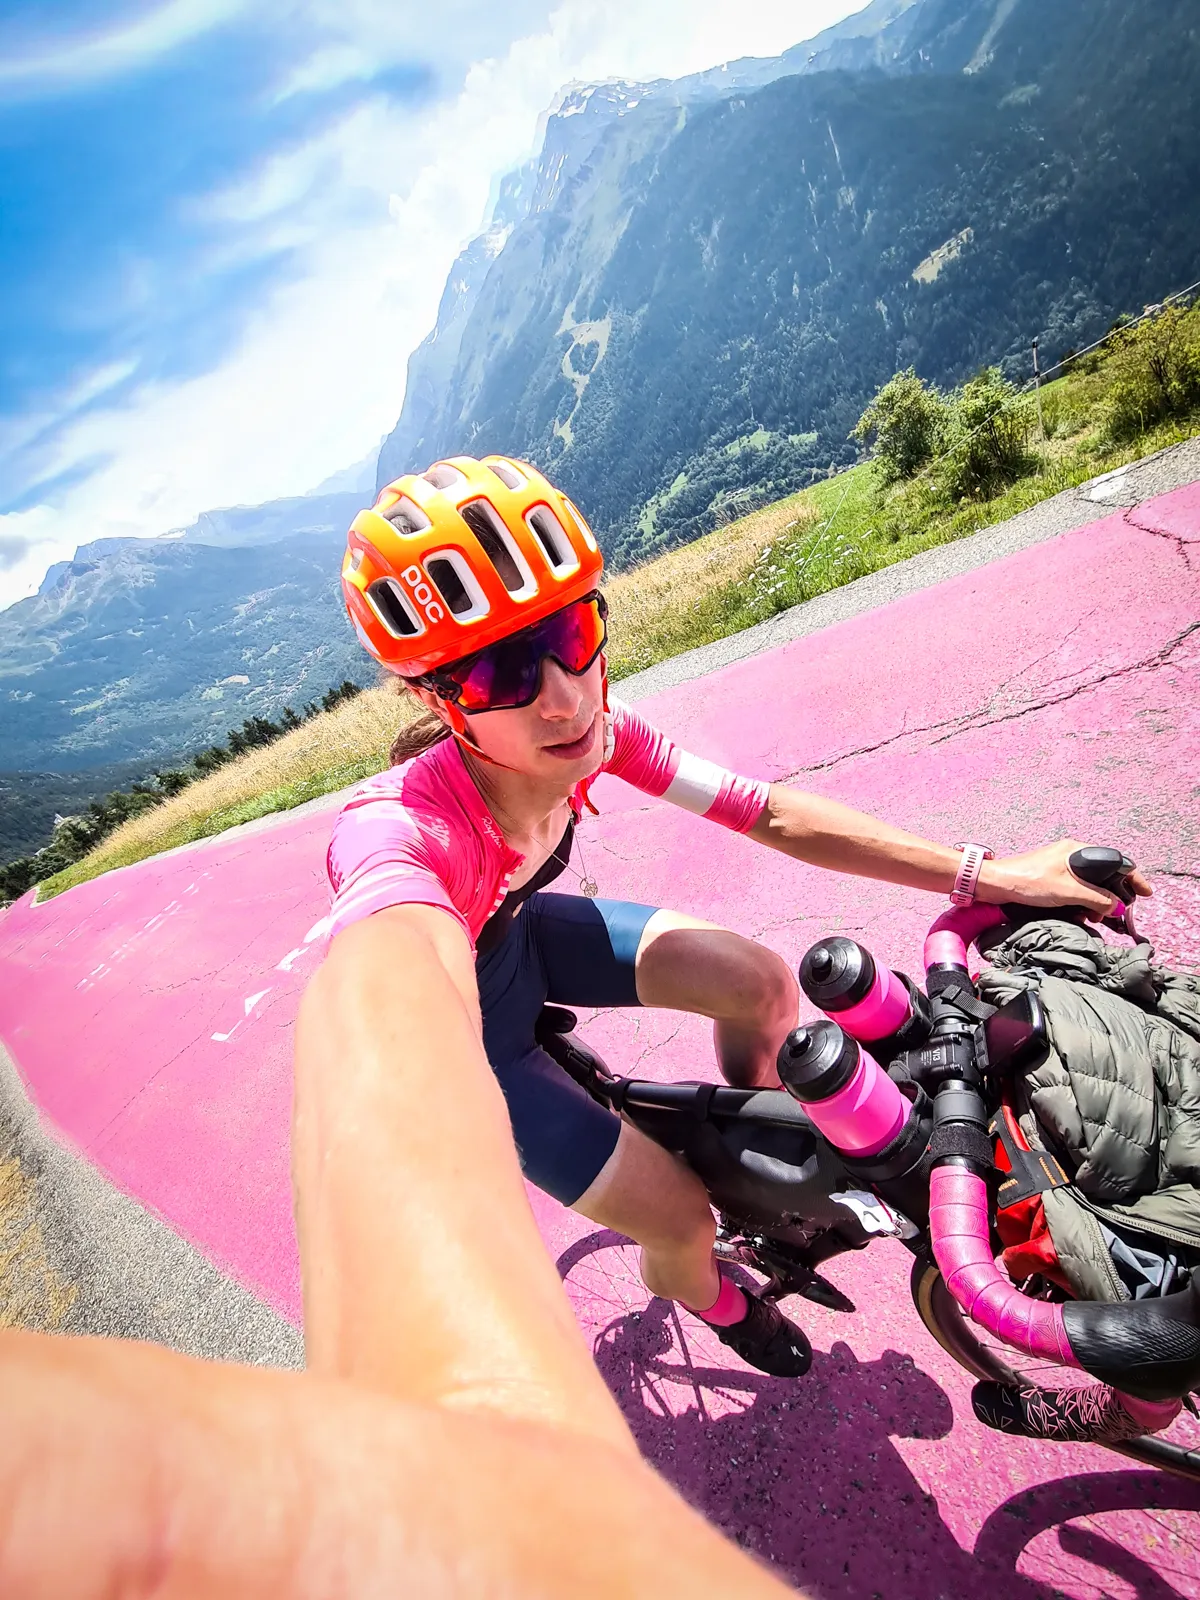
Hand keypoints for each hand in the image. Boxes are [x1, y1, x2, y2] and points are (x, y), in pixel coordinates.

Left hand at [976, 839, 1152, 918]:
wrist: (994, 885)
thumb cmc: (1028, 882)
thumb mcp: (1068, 892)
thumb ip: (1096, 899)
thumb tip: (1116, 907)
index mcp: (1077, 851)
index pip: (1115, 862)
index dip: (1132, 878)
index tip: (1145, 893)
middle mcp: (1071, 855)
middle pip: (1103, 875)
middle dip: (1112, 896)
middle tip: (1114, 914)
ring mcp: (1060, 867)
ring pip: (1089, 885)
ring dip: (1095, 903)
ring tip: (1093, 918)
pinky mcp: (1051, 879)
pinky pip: (1075, 890)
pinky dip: (1081, 903)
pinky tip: (1079, 915)